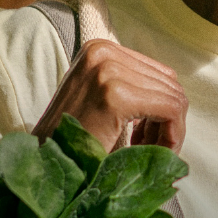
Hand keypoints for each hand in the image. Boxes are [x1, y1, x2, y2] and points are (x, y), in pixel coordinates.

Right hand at [32, 39, 187, 151]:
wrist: (41, 168)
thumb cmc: (72, 142)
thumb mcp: (99, 100)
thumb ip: (130, 85)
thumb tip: (176, 91)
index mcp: (98, 49)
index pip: (158, 73)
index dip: (164, 108)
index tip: (149, 137)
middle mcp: (102, 51)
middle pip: (168, 83)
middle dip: (169, 120)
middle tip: (152, 149)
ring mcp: (108, 70)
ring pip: (173, 97)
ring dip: (169, 130)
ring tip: (148, 153)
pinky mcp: (116, 95)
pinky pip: (171, 110)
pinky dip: (173, 135)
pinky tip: (153, 153)